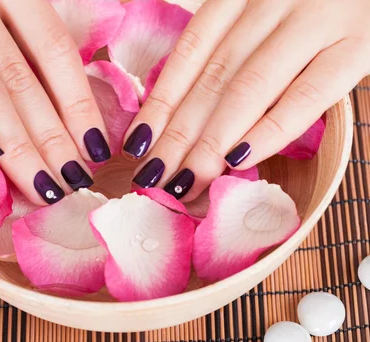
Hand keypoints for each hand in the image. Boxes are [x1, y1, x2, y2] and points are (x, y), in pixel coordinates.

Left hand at [126, 0, 369, 201]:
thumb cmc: (314, 3)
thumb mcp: (263, 12)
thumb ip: (228, 48)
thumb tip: (178, 115)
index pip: (189, 54)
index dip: (159, 103)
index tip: (137, 144)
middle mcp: (274, 1)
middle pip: (213, 77)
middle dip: (178, 134)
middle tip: (153, 176)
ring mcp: (318, 20)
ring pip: (249, 88)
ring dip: (211, 142)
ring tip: (185, 181)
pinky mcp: (359, 44)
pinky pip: (307, 95)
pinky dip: (270, 130)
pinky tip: (239, 160)